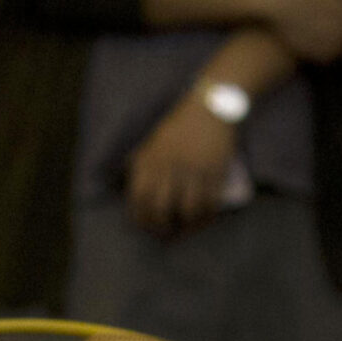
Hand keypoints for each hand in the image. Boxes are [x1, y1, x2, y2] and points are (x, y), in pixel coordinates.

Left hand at [126, 97, 237, 235]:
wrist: (211, 107)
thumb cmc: (179, 127)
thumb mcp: (151, 143)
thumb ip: (140, 164)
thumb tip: (125, 188)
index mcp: (149, 160)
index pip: (138, 199)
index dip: (140, 218)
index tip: (145, 226)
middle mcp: (170, 167)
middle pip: (160, 209)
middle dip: (160, 227)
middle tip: (164, 233)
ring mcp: (194, 170)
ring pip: (187, 210)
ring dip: (185, 226)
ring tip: (184, 229)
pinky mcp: (216, 171)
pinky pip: (210, 202)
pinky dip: (206, 217)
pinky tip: (203, 220)